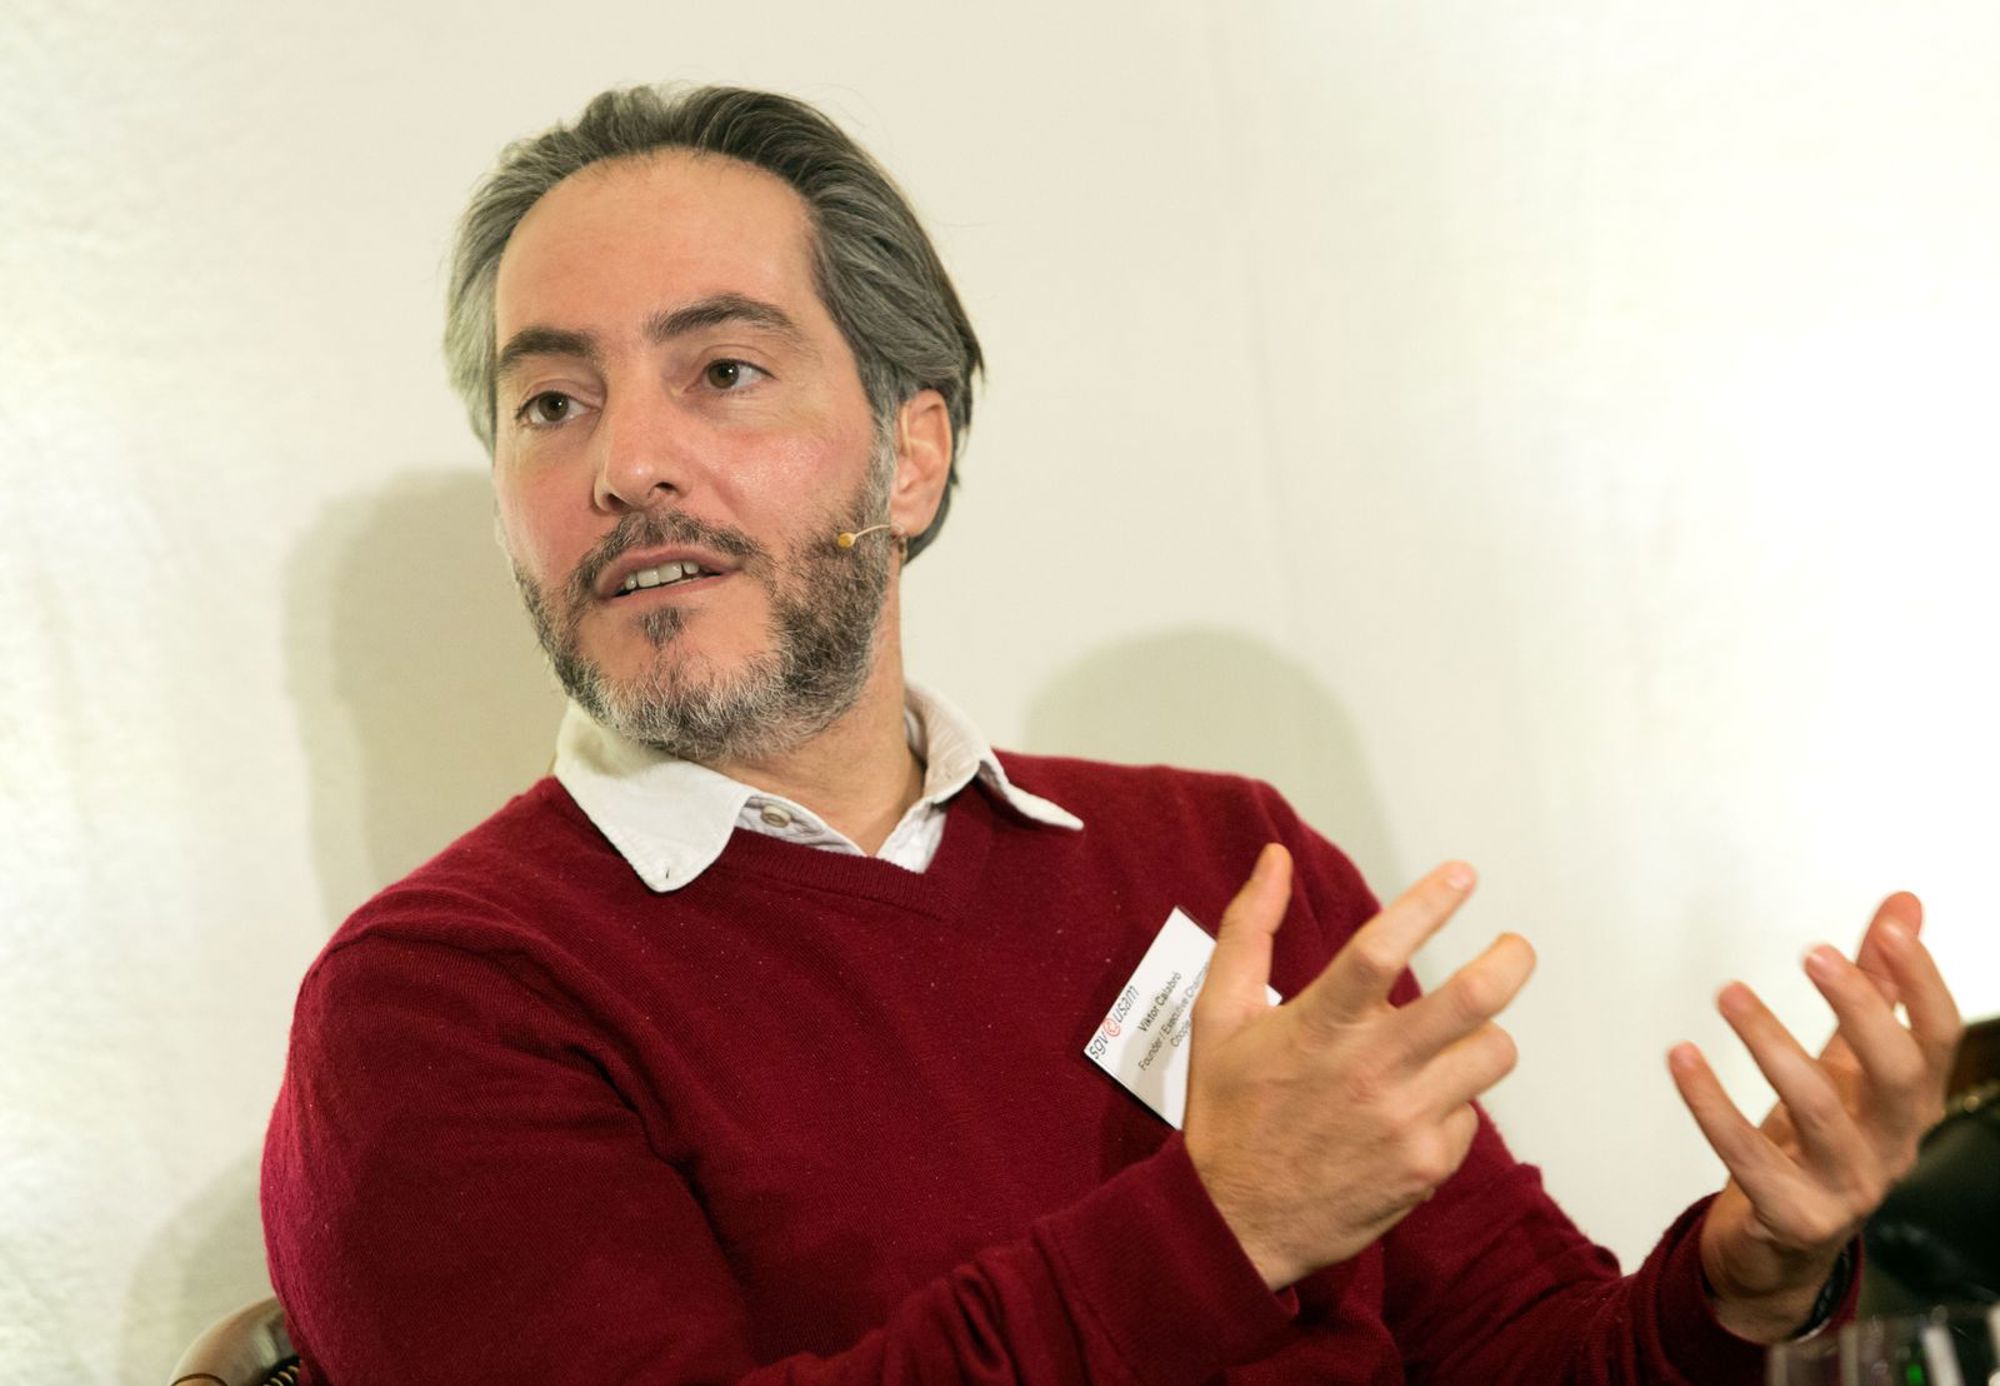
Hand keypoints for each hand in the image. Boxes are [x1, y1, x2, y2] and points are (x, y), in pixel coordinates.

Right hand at [1184, 845, 1535, 1290]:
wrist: (1234, 1223)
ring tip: (1453, 1040)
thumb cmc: (1229, 1112)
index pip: (1384, 948)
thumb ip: (1249, 929)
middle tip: (1514, 947)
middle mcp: (1371, 1069)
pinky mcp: (1427, 1166)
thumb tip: (1275, 860)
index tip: (1461, 874)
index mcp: (1319, 1025)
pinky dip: (1450, 1104)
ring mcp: (1406, 1121)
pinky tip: (1410, 1111)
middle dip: (1509, 960)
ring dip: (1480, 1038)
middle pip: (1473, 1000)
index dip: (1429, 903)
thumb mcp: (1218, 1015)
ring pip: (1491, 1055)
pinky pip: (1470, 1116)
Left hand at [1668, 893, 1961, 1342]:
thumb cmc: (1820, 1139)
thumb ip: (1874, 986)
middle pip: (1894, 1075)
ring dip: (1771, 1045)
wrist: (1782, 1244)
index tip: (1887, 927)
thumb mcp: (1848, 1061)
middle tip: (1812, 951)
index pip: (1937, 1039)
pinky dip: (1711, 1106)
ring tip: (1728, 992)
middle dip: (1858, 1010)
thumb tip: (1905, 904)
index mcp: (1910, 1103)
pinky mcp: (1793, 1217)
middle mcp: (1891, 1146)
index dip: (1920, 982)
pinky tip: (1681, 1056)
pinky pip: (1749, 1159)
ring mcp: (1846, 1187)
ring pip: (1818, 1113)